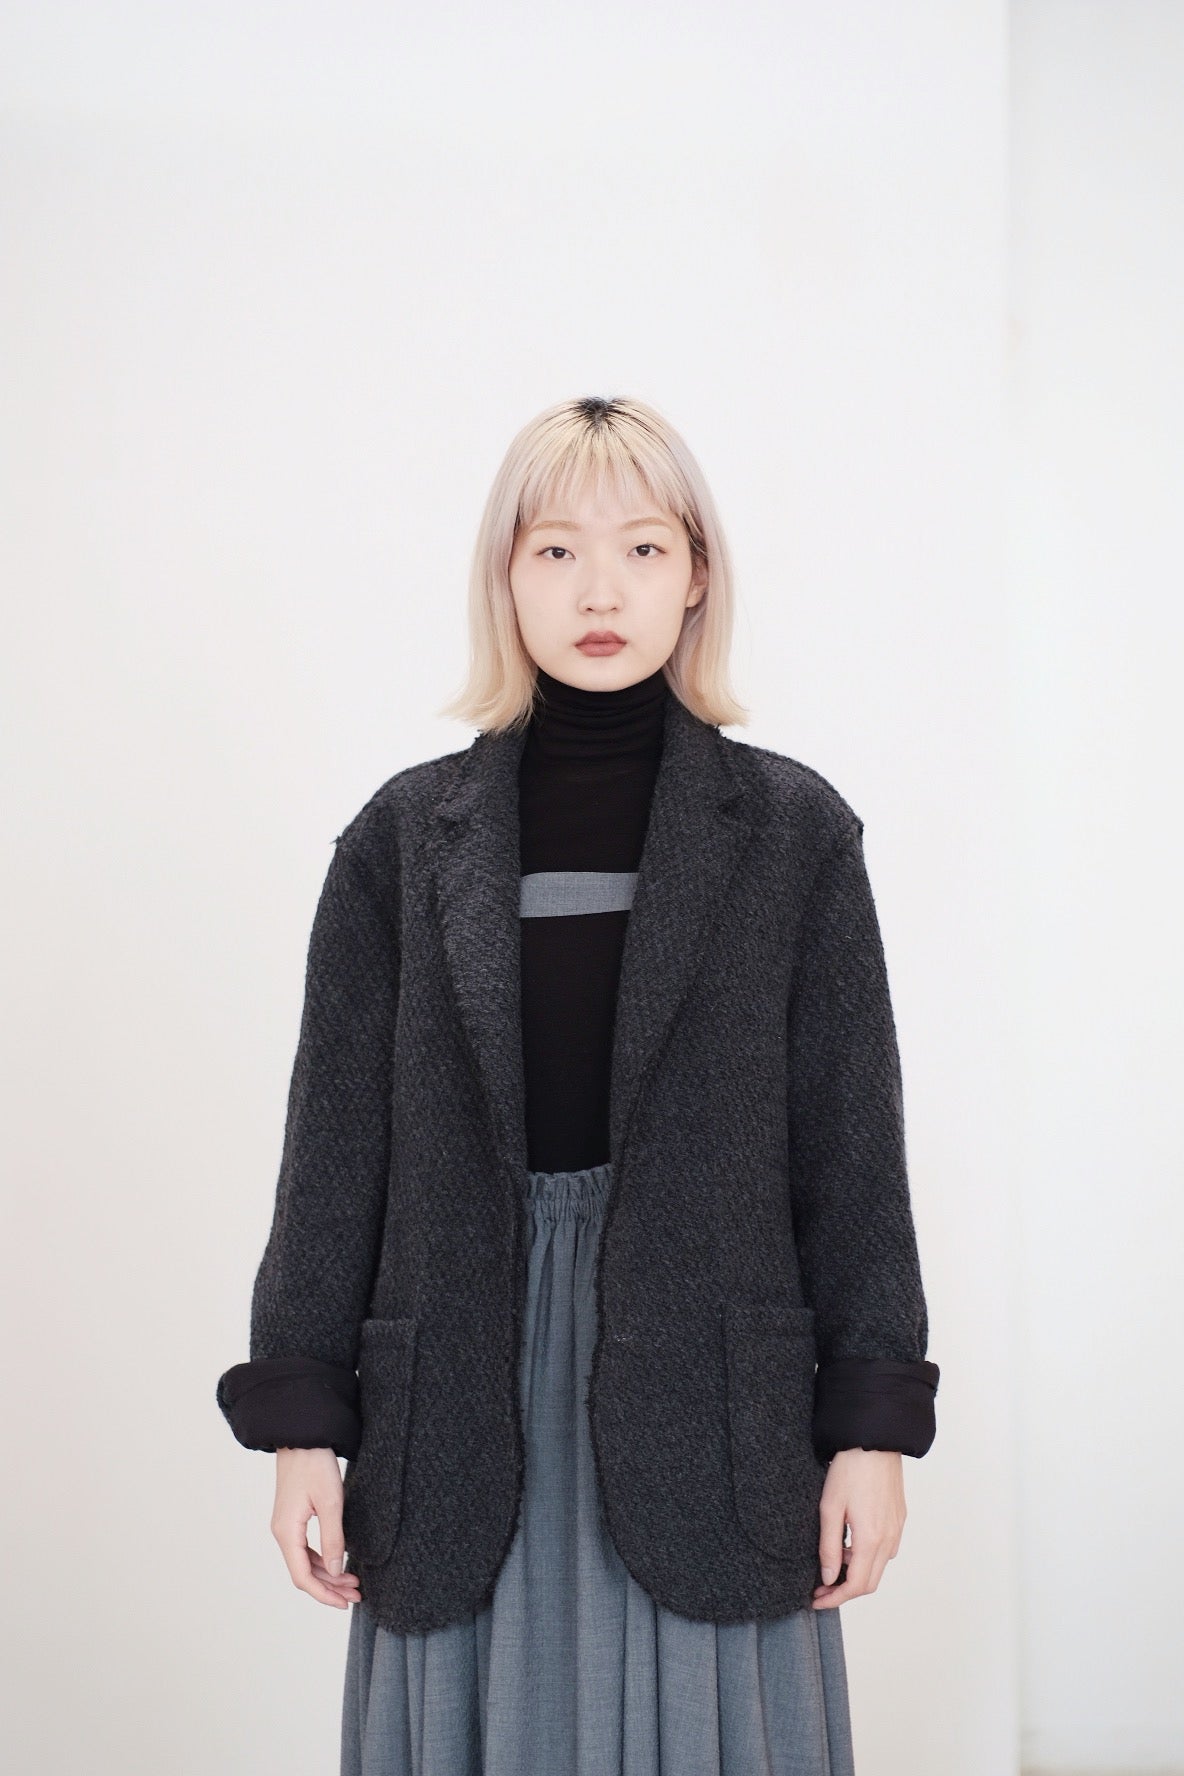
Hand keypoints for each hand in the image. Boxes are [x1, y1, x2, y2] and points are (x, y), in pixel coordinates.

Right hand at [272, 1447, 362, 1609]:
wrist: (303, 1436)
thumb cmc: (315, 1464)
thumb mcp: (330, 1503)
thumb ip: (332, 1539)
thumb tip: (335, 1570)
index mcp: (287, 1532)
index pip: (302, 1577)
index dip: (324, 1594)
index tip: (345, 1603)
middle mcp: (282, 1532)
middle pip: (304, 1572)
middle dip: (330, 1586)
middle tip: (357, 1594)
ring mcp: (287, 1525)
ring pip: (306, 1561)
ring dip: (328, 1573)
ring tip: (354, 1581)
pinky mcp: (293, 1517)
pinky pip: (306, 1548)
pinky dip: (323, 1558)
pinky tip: (340, 1561)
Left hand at [811, 1447, 905, 1608]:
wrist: (874, 1441)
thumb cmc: (850, 1470)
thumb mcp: (830, 1509)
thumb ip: (829, 1548)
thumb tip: (829, 1578)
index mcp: (871, 1540)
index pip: (856, 1586)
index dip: (835, 1598)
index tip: (817, 1599)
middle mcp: (889, 1540)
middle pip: (870, 1582)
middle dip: (845, 1590)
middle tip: (821, 1587)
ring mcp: (897, 1529)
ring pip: (879, 1567)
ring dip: (857, 1573)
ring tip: (833, 1561)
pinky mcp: (899, 1519)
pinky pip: (886, 1550)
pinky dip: (868, 1557)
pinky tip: (851, 1543)